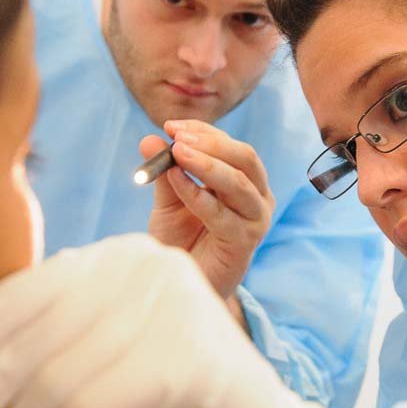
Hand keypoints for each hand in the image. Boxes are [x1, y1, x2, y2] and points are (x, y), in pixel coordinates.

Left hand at [0, 235, 354, 407]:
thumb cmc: (162, 402)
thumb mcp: (90, 362)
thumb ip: (37, 351)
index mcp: (114, 257)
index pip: (20, 297)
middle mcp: (143, 263)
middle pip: (30, 335)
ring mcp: (170, 302)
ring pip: (56, 375)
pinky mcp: (188, 354)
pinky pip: (94, 405)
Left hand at [140, 119, 274, 299]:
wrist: (182, 281)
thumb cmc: (181, 240)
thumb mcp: (168, 201)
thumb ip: (164, 172)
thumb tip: (149, 139)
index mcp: (244, 181)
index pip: (229, 145)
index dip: (202, 131)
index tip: (170, 126)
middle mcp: (257, 197)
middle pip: (245, 158)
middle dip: (211, 143)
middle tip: (177, 139)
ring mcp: (256, 220)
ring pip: (239, 182)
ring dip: (206, 164)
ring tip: (177, 153)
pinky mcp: (246, 242)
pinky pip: (222, 213)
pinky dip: (197, 194)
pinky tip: (176, 181)